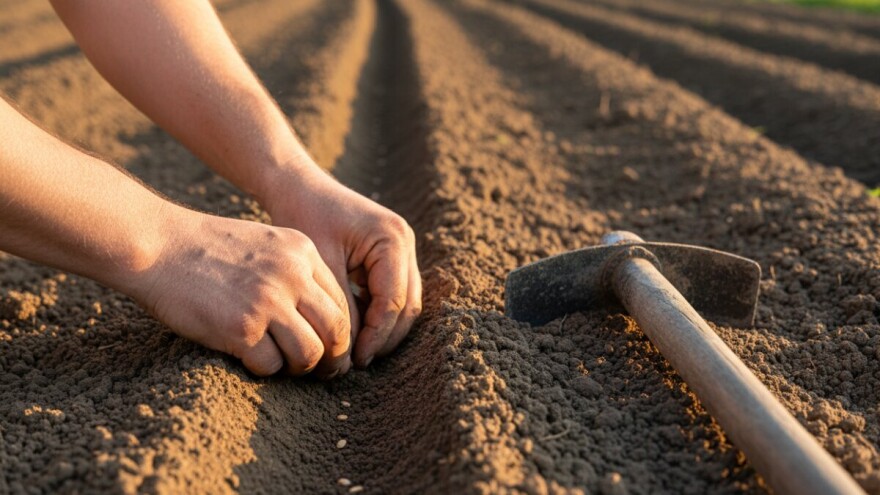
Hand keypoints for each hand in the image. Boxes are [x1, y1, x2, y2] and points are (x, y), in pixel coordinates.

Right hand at [126, 207, 351, 377]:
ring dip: (299, 367)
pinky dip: (264, 369)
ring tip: (283, 365)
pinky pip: (272, 365)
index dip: (340, 332)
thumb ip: (294, 271)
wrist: (156, 245)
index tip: (331, 348)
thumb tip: (319, 318)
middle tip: (320, 370)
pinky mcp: (242, 328)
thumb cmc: (205, 248)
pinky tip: (249, 358)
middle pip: (336, 330)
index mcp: (302, 252)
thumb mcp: (264, 243)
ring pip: (310, 353)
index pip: (342, 302)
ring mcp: (268, 302)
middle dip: (331, 357)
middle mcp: (292, 276)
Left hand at [261, 164, 421, 367]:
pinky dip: (376, 316)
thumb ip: (340, 308)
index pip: (393, 300)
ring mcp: (401, 250)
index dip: (376, 335)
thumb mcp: (321, 265)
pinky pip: (391, 295)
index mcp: (392, 239)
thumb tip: (348, 356)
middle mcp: (405, 243)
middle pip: (407, 306)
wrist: (296, 186)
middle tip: (356, 364)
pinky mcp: (390, 257)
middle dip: (384, 338)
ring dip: (382, 331)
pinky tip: (352, 333)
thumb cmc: (303, 216)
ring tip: (354, 354)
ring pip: (404, 304)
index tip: (354, 360)